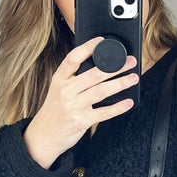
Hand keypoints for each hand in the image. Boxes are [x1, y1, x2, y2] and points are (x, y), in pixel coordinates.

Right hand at [23, 36, 137, 167]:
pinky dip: (118, 107)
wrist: (43, 135)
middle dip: (115, 67)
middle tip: (130, 61)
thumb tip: (99, 67)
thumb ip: (73, 78)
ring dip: (120, 84)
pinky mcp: (81, 121)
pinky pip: (103, 112)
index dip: (87, 48)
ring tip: (133, 78)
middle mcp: (66, 91)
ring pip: (101, 91)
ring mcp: (73, 106)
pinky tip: (128, 102)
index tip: (101, 41)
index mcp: (60, 79)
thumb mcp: (58, 90)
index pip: (73, 58)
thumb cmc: (55, 111)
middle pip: (94, 74)